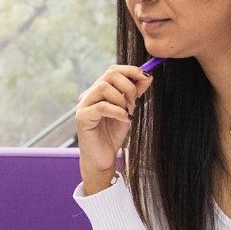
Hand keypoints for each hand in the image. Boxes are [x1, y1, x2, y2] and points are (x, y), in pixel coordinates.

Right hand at [75, 65, 153, 193]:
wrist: (103, 159)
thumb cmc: (112, 135)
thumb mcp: (128, 111)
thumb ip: (135, 94)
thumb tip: (148, 76)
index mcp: (99, 91)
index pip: (113, 70)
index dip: (131, 70)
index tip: (147, 77)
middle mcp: (89, 95)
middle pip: (109, 75)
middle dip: (128, 86)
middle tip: (134, 103)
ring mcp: (84, 105)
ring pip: (104, 87)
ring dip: (122, 99)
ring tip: (127, 113)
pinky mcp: (82, 118)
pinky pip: (102, 106)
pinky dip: (117, 111)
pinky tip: (124, 120)